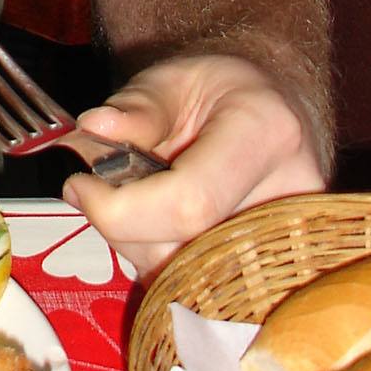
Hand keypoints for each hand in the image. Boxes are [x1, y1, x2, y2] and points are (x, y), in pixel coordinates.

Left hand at [60, 53, 325, 274]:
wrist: (275, 114)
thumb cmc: (221, 93)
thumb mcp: (173, 77)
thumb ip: (136, 106)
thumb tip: (95, 127)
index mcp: (267, 134)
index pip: (190, 201)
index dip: (120, 207)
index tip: (79, 185)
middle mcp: (290, 200)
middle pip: (185, 253)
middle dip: (123, 229)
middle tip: (101, 190)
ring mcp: (286, 249)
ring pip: (188, 282)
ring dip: (138, 245)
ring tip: (138, 196)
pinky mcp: (270, 279)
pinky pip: (198, 293)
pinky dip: (162, 261)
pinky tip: (159, 224)